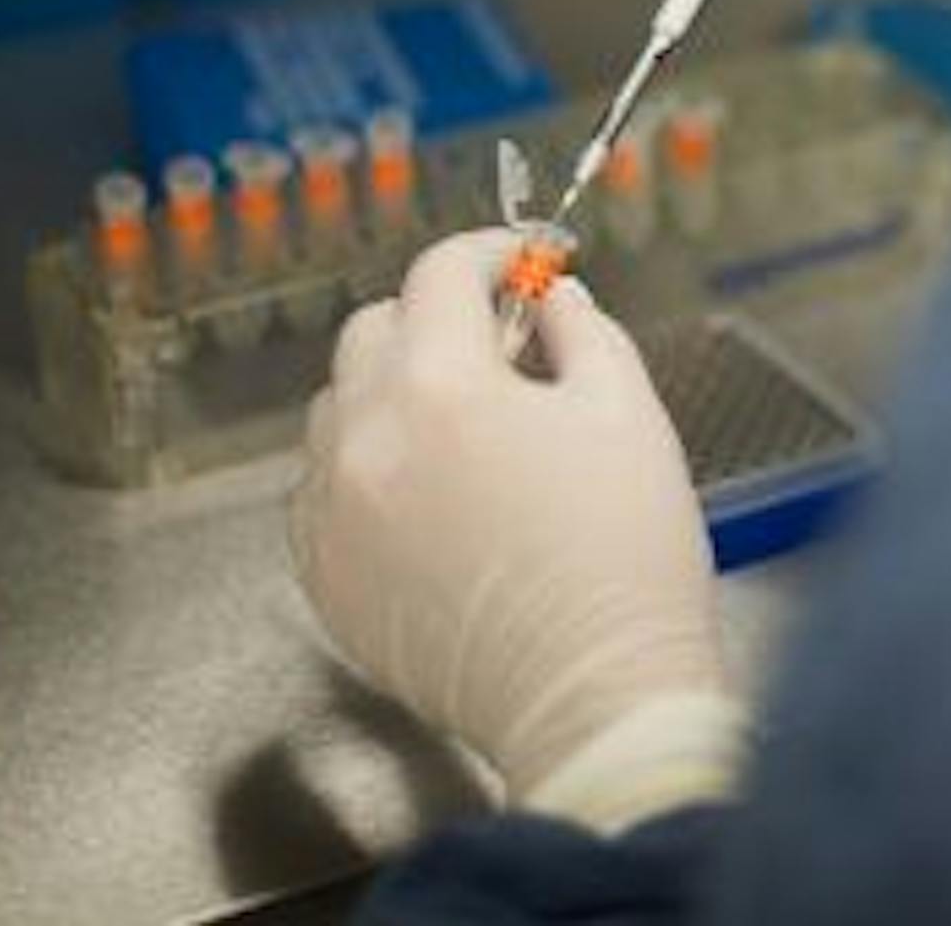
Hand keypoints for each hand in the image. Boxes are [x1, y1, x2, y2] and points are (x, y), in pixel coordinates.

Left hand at [290, 232, 729, 801]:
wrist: (593, 699)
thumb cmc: (625, 560)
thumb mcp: (628, 412)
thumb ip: (583, 330)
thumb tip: (551, 297)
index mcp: (444, 386)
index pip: (441, 273)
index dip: (490, 252)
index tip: (523, 261)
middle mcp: (368, 439)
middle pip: (373, 329)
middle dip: (436, 320)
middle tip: (501, 348)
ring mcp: (334, 513)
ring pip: (336, 408)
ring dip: (390, 394)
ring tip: (462, 431)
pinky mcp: (324, 577)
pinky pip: (321, 490)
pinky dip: (365, 472)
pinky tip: (428, 497)